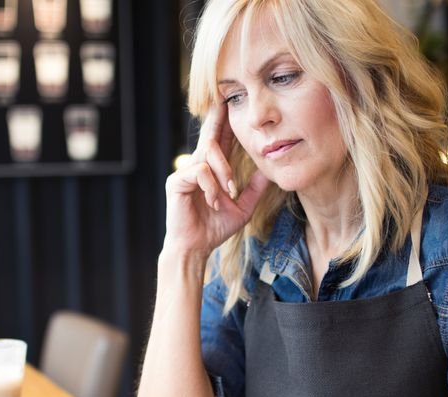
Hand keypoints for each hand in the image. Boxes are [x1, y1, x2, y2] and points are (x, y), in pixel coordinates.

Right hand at [163, 102, 270, 258]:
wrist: (196, 248)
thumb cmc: (215, 228)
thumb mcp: (243, 207)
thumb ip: (254, 189)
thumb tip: (270, 171)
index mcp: (212, 170)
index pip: (221, 141)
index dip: (226, 122)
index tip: (233, 102)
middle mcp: (197, 166)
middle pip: (210, 135)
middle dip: (218, 118)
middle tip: (225, 98)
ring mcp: (185, 172)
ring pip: (208, 154)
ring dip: (223, 172)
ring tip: (229, 192)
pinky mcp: (177, 182)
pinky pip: (200, 172)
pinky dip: (211, 186)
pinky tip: (214, 201)